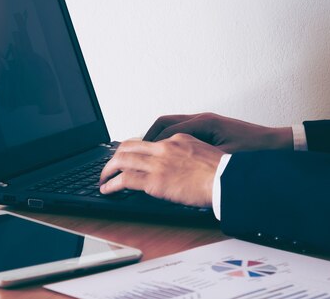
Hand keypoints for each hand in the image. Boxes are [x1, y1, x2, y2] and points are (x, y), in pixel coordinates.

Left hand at [99, 133, 225, 206]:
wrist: (227, 180)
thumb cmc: (222, 173)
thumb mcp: (204, 154)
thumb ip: (188, 156)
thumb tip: (182, 167)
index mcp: (177, 139)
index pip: (148, 141)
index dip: (134, 150)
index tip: (128, 157)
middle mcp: (164, 147)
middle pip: (129, 146)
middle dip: (115, 156)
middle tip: (109, 166)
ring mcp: (158, 163)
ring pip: (122, 160)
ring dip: (108, 170)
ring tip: (102, 178)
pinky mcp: (155, 181)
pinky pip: (125, 180)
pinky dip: (112, 184)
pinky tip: (107, 189)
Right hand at [143, 112, 292, 152]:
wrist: (275, 144)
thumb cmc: (255, 151)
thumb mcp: (226, 158)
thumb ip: (202, 160)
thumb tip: (180, 168)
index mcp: (204, 123)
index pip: (167, 130)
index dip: (151, 143)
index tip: (139, 155)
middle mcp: (201, 119)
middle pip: (164, 122)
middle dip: (147, 136)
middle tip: (133, 151)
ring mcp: (204, 123)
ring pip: (171, 125)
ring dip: (157, 137)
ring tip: (145, 152)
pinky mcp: (208, 129)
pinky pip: (181, 131)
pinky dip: (169, 139)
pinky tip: (167, 154)